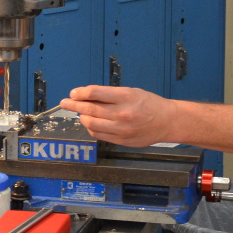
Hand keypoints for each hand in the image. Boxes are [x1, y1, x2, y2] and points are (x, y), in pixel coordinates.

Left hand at [59, 85, 174, 146]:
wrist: (167, 122)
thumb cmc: (149, 103)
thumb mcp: (131, 92)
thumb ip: (110, 95)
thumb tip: (86, 97)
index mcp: (126, 97)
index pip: (95, 93)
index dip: (80, 93)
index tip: (74, 93)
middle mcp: (122, 113)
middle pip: (90, 109)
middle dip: (74, 105)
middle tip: (65, 102)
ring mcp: (121, 129)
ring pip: (91, 124)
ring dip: (82, 117)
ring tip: (79, 113)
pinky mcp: (121, 140)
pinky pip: (99, 135)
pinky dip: (91, 128)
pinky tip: (90, 123)